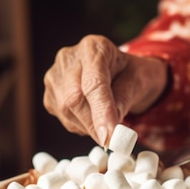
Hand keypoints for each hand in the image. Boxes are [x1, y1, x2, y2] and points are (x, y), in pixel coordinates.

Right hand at [43, 35, 167, 145]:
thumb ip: (124, 100)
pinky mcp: (50, 94)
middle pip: (74, 99)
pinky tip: (94, 118)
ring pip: (66, 111)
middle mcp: (69, 58)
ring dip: (88, 127)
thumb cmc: (131, 74)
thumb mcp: (139, 81)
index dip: (101, 112)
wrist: (121, 72)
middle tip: (112, 140)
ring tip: (106, 122)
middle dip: (94, 124)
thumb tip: (110, 129)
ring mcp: (55, 75)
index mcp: (94, 48)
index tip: (109, 136)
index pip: (93, 83)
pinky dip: (81, 126)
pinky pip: (63, 118)